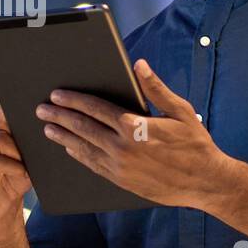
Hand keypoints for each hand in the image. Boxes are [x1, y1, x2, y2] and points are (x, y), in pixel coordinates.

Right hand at [0, 99, 32, 224]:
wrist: (0, 204)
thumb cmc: (14, 174)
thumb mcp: (23, 151)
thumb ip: (26, 134)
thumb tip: (42, 119)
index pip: (0, 105)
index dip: (19, 110)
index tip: (35, 118)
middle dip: (20, 132)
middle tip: (33, 146)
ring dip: (18, 152)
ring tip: (27, 162)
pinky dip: (12, 167)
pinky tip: (21, 172)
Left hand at [35, 58, 233, 208]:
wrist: (205, 182)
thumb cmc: (195, 143)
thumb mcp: (180, 111)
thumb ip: (155, 88)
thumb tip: (139, 64)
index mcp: (134, 126)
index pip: (95, 109)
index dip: (73, 100)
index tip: (57, 94)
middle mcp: (122, 147)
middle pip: (83, 128)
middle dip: (60, 116)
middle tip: (42, 109)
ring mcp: (120, 167)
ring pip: (83, 148)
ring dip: (63, 137)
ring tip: (47, 128)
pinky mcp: (121, 181)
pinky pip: (93, 165)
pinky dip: (78, 155)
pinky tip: (68, 148)